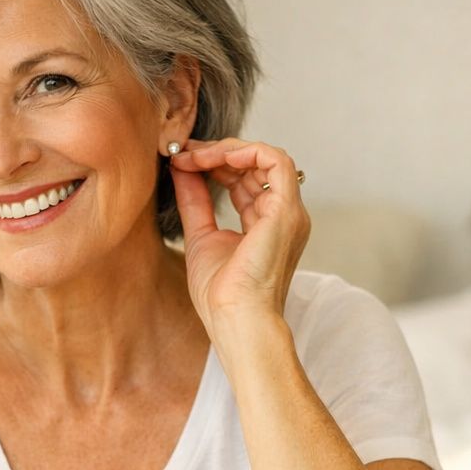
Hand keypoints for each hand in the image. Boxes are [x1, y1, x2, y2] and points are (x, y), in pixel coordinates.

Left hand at [169, 137, 310, 337]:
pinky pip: (275, 161)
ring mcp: (288, 212)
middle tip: (183, 152)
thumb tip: (182, 169)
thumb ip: (194, 201)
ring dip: (225, 151)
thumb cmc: (221, 294)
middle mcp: (283, 215)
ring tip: (193, 155)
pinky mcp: (286, 210)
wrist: (235, 318)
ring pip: (265, 158)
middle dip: (216, 153)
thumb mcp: (201, 235)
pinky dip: (247, 151)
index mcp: (266, 224)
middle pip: (253, 167)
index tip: (184, 160)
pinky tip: (216, 157)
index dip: (215, 164)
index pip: (244, 180)